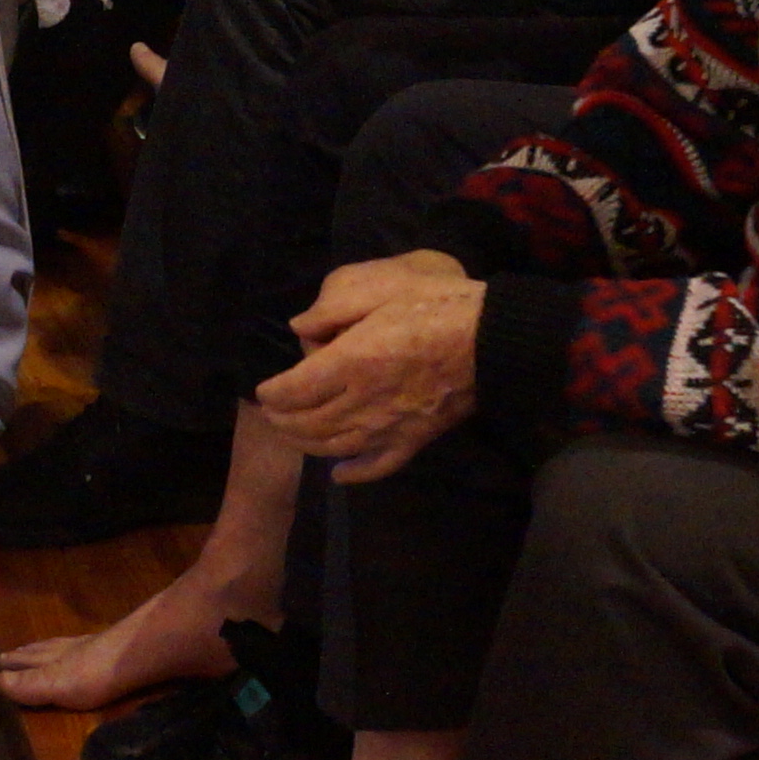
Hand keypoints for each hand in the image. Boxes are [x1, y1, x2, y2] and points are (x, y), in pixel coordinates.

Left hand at [255, 250, 486, 482]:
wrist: (493, 339)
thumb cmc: (437, 305)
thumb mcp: (382, 286)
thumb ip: (335, 307)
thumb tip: (300, 328)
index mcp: (351, 362)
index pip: (294, 390)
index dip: (273, 393)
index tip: (266, 389)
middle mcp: (363, 402)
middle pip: (308, 423)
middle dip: (283, 420)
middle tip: (273, 413)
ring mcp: (389, 427)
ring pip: (334, 447)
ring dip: (306, 445)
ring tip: (293, 434)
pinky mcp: (414, 439)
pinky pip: (378, 466)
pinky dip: (354, 474)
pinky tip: (339, 473)